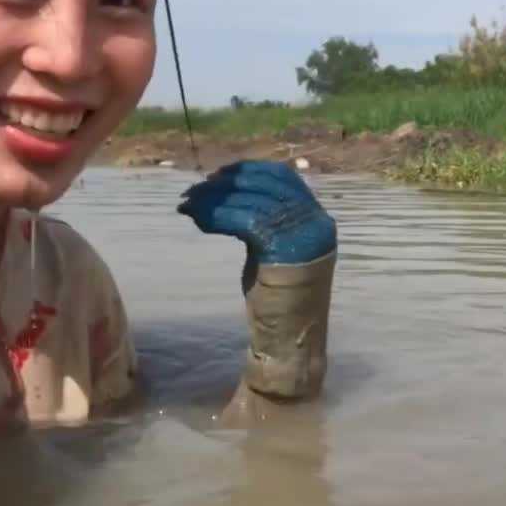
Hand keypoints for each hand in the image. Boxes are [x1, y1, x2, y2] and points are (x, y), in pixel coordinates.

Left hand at [177, 160, 336, 288]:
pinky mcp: (284, 248)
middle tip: (194, 190)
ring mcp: (303, 233)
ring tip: (189, 205)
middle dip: (225, 184)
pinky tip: (199, 221)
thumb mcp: (275, 250)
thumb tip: (229, 196)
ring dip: (214, 200)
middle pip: (264, 185)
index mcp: (316, 216)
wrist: (292, 335)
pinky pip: (245, 221)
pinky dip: (218, 217)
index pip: (282, 176)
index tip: (218, 174)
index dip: (248, 170)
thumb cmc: (280, 298)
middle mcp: (314, 219)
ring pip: (250, 201)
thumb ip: (264, 221)